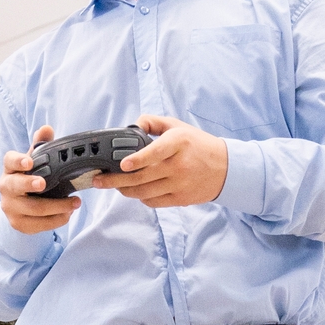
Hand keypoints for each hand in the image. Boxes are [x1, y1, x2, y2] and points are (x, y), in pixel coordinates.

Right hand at [0, 124, 80, 235]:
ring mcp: (11, 208)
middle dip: (30, 184)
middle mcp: (6, 188)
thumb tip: (47, 129)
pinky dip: (56, 220)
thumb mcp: (33, 161)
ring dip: (57, 206)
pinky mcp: (19, 224)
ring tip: (75, 202)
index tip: (29, 162)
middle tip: (44, 183)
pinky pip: (39, 225)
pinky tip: (68, 214)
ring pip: (33, 209)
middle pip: (15, 187)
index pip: (9, 161)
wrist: (18, 206)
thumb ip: (41, 145)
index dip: (18, 161)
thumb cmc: (28, 178)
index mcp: (10, 169)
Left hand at [93, 112, 228, 208]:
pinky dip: (140, 197)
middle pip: (142, 177)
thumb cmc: (197, 145)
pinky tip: (133, 191)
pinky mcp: (180, 199)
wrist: (225, 168)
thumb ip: (154, 122)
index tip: (122, 164)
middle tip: (99, 179)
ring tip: (112, 185)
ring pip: (144, 192)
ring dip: (124, 190)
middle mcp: (179, 165)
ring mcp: (179, 184)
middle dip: (116, 180)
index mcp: (179, 143)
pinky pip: (152, 201)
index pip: (156, 153)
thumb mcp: (178, 126)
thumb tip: (133, 125)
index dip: (138, 160)